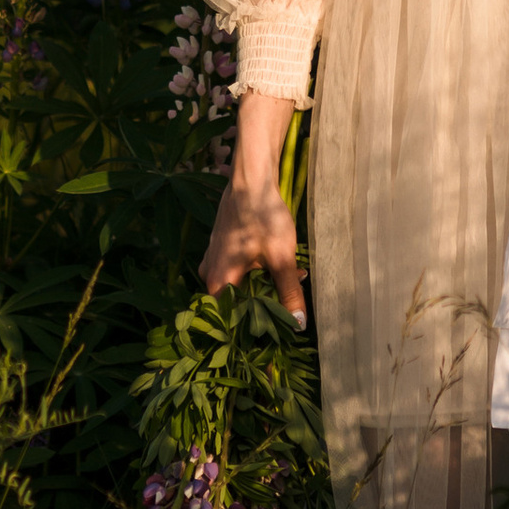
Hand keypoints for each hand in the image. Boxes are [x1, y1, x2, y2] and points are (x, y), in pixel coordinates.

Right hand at [201, 173, 306, 328]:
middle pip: (235, 302)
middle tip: (289, 299)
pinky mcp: (220, 247)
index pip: (231, 320)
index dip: (254, 326)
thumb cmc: (264, 216)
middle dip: (264, 302)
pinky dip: (256, 271)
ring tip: (289, 277)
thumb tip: (298, 324)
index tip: (275, 328)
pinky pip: (236, 269)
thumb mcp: (281, 258)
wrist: (251, 179)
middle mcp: (210, 273)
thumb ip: (289, 293)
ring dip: (262, 285)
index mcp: (219, 281)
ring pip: (237, 284)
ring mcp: (213, 259)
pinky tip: (276, 262)